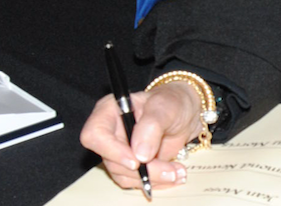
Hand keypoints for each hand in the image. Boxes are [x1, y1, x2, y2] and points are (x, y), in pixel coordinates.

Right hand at [79, 82, 203, 190]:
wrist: (185, 112)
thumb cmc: (172, 101)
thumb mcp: (164, 107)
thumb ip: (151, 126)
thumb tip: (140, 154)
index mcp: (109, 111)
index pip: (95, 134)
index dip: (112, 151)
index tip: (136, 161)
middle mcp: (110, 132)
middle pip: (111, 160)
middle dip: (141, 170)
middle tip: (169, 170)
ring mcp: (118, 150)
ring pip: (123, 174)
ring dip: (151, 177)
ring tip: (176, 171)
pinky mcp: (129, 164)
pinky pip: (134, 180)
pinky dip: (153, 181)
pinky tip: (171, 174)